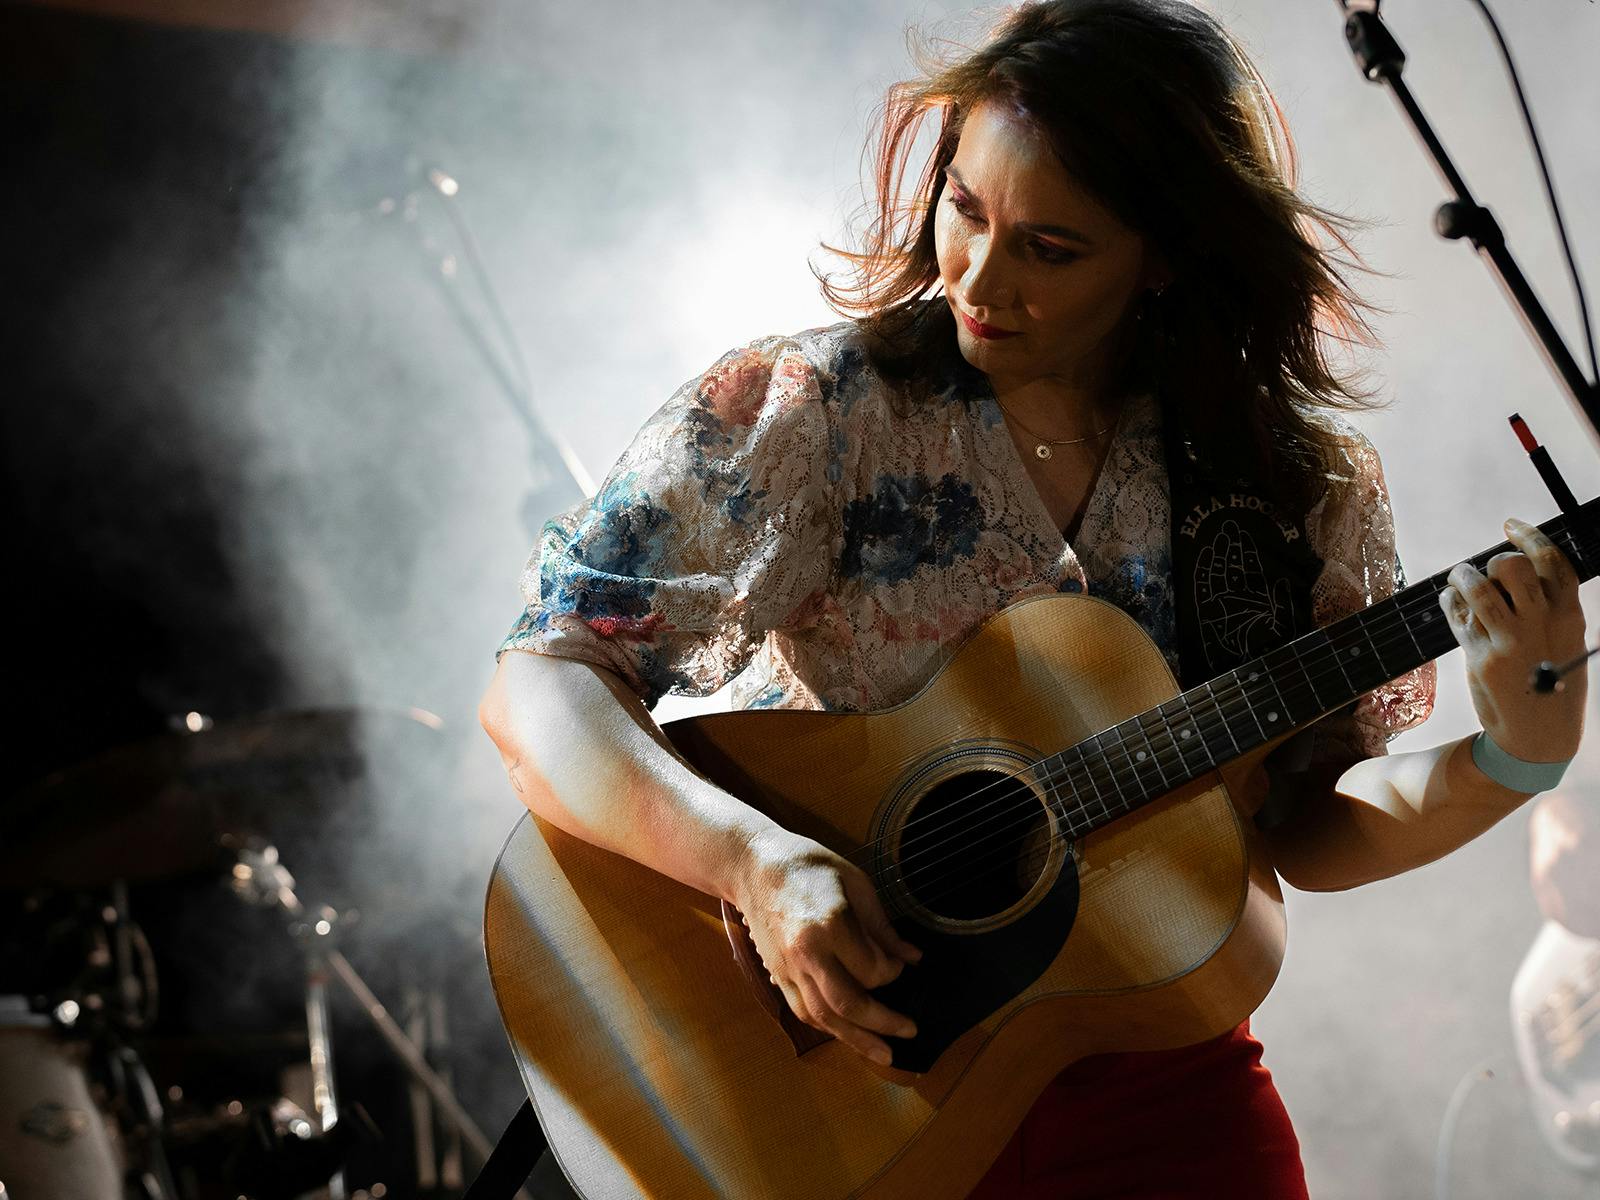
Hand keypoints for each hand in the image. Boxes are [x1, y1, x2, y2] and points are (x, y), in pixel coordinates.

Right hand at [731, 826, 921, 1065]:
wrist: (753, 866)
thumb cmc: (808, 866)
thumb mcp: (855, 882)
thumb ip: (883, 926)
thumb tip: (912, 957)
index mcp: (829, 925)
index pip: (871, 969)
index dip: (893, 972)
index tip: (901, 965)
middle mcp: (806, 953)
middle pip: (848, 1004)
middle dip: (883, 1023)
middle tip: (910, 1030)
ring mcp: (787, 968)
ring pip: (824, 1017)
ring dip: (857, 1039)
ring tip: (883, 1055)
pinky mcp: (776, 975)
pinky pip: (803, 1012)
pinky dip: (828, 1027)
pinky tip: (848, 1035)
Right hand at [1195, 519, 1292, 663]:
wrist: (1249, 668)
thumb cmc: (1269, 649)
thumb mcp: (1283, 621)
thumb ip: (1282, 600)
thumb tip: (1281, 577)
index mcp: (1251, 598)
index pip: (1246, 569)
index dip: (1245, 551)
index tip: (1245, 533)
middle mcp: (1234, 597)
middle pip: (1230, 566)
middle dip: (1230, 546)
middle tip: (1230, 524)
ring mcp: (1219, 602)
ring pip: (1217, 572)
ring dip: (1219, 553)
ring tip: (1220, 533)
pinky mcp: (1206, 610)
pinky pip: (1203, 586)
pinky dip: (1204, 569)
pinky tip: (1206, 552)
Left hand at [1439, 517, 1587, 767]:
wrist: (1538, 736)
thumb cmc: (1552, 682)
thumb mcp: (1565, 641)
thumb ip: (1548, 607)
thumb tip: (1514, 569)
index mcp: (1569, 617)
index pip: (1551, 561)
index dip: (1529, 535)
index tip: (1510, 525)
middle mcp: (1540, 624)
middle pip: (1511, 568)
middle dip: (1495, 562)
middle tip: (1487, 570)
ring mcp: (1508, 641)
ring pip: (1478, 588)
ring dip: (1463, 576)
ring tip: (1460, 578)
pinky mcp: (1480, 657)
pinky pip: (1457, 615)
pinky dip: (1450, 601)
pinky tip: (1450, 600)